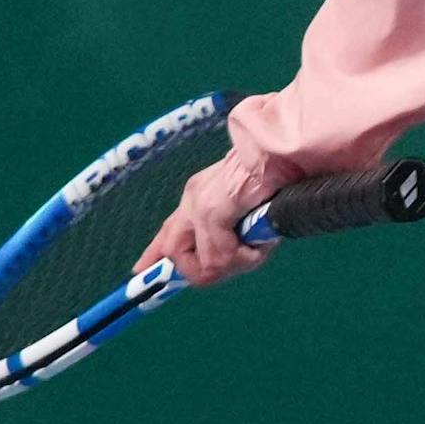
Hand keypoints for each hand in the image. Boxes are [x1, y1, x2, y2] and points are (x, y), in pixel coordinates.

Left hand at [133, 141, 287, 287]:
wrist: (283, 151)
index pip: (169, 230)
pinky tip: (259, 247)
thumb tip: (232, 259)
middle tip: (229, 269)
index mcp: (200, 194)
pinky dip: (242, 258)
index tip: (140, 270)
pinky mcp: (213, 211)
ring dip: (233, 265)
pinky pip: (220, 255)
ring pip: (202, 261)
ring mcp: (200, 205)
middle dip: (196, 271)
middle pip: (174, 251)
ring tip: (258, 251)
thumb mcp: (248, 206)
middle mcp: (192, 199)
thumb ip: (235, 227)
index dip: (154, 253)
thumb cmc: (276, 176)